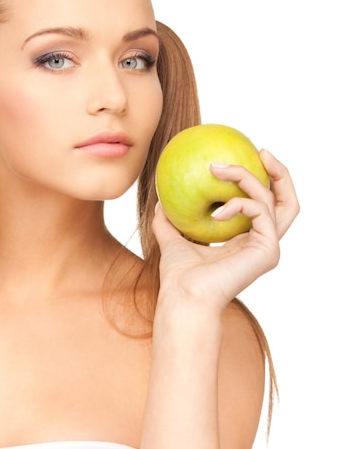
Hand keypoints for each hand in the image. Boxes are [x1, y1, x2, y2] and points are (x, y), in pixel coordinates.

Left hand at [152, 149, 298, 309]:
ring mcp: (268, 247)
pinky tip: (217, 211)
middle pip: (287, 202)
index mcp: (246, 241)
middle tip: (260, 152)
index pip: (265, 206)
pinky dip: (239, 202)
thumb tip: (160, 200)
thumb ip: (168, 222)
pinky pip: (260, 210)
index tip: (244, 157)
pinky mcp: (268, 250)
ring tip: (218, 168)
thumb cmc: (179, 277)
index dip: (261, 181)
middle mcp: (263, 243)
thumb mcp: (172, 240)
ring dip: (248, 177)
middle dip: (280, 173)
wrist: (184, 297)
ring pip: (275, 200)